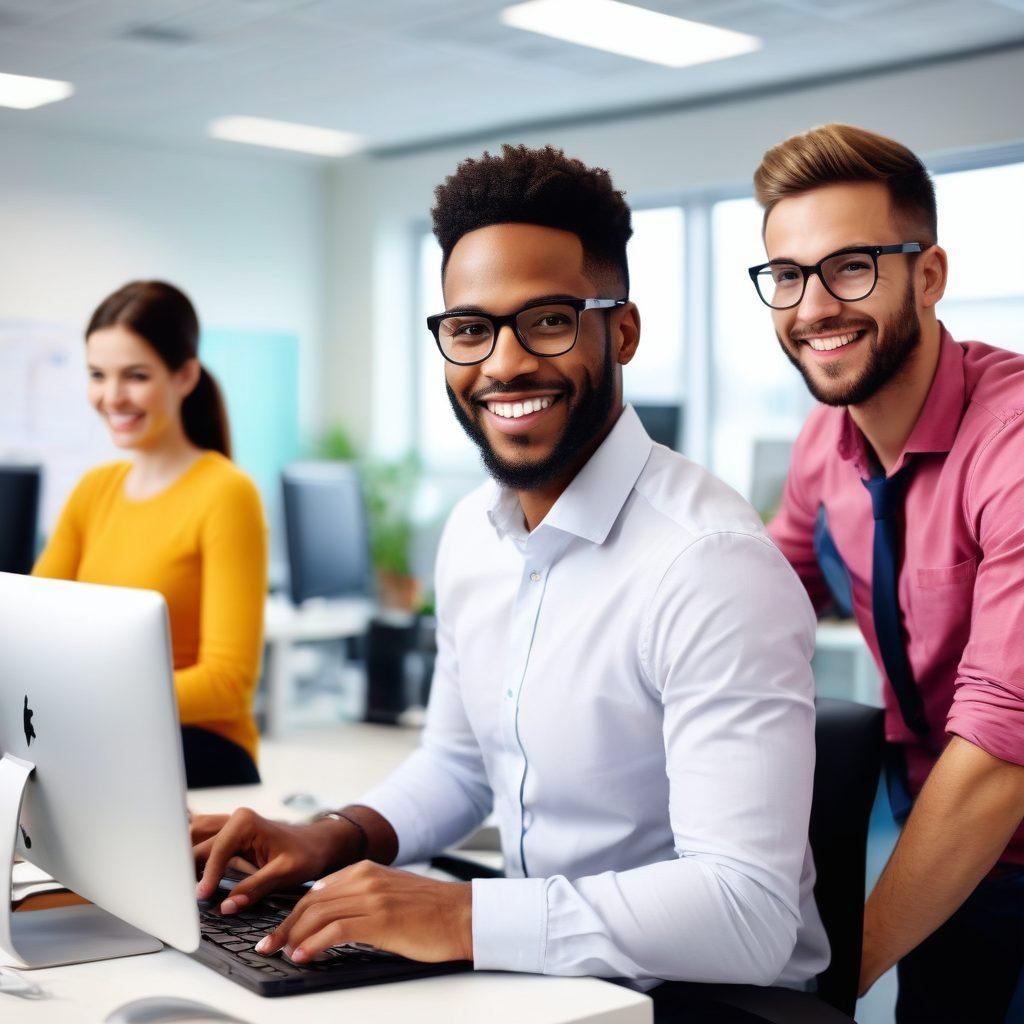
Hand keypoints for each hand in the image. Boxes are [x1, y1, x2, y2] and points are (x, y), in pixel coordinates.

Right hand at [192, 807, 355, 913]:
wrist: (316, 844)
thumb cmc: (305, 854)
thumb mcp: (285, 873)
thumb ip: (255, 888)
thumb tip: (226, 906)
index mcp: (246, 822)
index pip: (217, 850)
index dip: (208, 875)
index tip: (201, 897)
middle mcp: (233, 819)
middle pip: (198, 843)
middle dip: (186, 867)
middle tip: (176, 895)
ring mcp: (228, 826)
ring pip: (194, 840)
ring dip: (184, 861)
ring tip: (176, 888)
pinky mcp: (227, 837)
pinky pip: (201, 845)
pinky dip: (192, 860)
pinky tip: (186, 879)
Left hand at [254, 861, 472, 964]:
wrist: (462, 915)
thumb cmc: (429, 911)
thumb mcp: (390, 894)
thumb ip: (361, 897)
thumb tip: (329, 918)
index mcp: (365, 870)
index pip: (317, 891)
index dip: (292, 912)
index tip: (278, 930)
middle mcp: (366, 879)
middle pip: (311, 902)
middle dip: (284, 925)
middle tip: (266, 944)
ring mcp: (373, 898)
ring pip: (318, 914)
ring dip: (292, 936)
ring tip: (278, 952)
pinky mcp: (380, 920)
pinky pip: (336, 930)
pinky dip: (313, 944)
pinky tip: (303, 956)